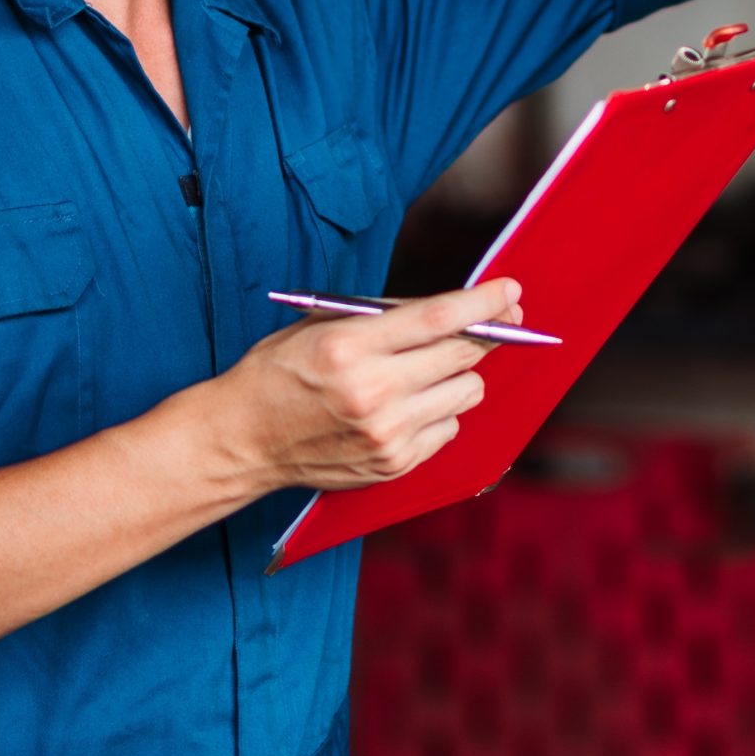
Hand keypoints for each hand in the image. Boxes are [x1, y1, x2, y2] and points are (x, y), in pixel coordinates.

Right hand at [199, 279, 522, 494]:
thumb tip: (455, 309)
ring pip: (466, 392)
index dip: (483, 303)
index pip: (439, 320)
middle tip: (496, 323)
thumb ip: (388, 316)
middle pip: (464, 356)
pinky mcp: (393, 464)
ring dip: (459, 375)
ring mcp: (386, 434)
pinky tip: (409, 406)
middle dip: (486, 335)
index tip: (510, 291)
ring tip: (428, 371)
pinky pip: (449, 429)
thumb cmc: (281, 372)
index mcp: (351, 347)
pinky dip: (440, 412)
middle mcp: (372, 392)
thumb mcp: (323, 323)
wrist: (243, 439)